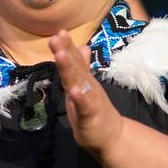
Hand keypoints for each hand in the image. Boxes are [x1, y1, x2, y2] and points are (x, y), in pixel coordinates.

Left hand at [50, 30, 122, 155]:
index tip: (59, 32)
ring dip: (69, 69)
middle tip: (56, 37)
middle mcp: (86, 85)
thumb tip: (83, 46)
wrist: (111, 135)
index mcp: (83, 79)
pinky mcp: (89, 116)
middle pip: (75, 66)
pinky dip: (79, 98)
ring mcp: (89, 99)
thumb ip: (83, 66)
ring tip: (61, 55)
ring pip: (78, 82)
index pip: (74, 60)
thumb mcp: (86, 85)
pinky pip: (83, 106)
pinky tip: (73, 90)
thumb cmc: (95, 108)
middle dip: (65, 51)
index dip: (67, 46)